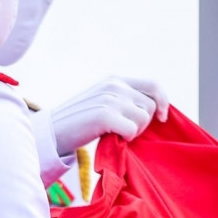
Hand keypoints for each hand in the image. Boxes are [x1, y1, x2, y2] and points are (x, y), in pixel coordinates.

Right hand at [50, 77, 169, 153]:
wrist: (54, 131)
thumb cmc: (81, 121)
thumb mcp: (104, 100)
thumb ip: (125, 98)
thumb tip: (158, 108)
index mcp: (115, 79)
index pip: (153, 84)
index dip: (163, 101)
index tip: (162, 117)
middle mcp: (114, 85)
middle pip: (150, 105)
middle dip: (144, 122)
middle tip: (128, 130)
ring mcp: (109, 99)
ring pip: (144, 118)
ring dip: (135, 131)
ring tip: (118, 133)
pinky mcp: (104, 115)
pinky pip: (133, 130)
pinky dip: (127, 138)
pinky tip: (114, 137)